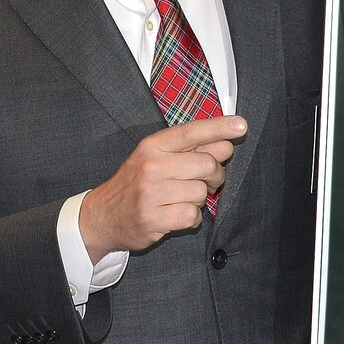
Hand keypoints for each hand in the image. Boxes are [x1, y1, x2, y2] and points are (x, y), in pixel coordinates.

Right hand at [79, 116, 245, 261]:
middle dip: (215, 175)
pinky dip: (190, 218)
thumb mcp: (154, 158)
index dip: (219, 127)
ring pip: (202, 193)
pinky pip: (193, 216)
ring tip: (180, 199)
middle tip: (207, 181)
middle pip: (207, 164)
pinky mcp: (154, 218)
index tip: (241, 125)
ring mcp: (151, 193)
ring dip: (199, 199)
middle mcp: (151, 166)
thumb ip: (188, 150)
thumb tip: (225, 143)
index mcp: (151, 146)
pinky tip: (175, 214)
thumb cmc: (134, 185)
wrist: (102, 216)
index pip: (191, 132)